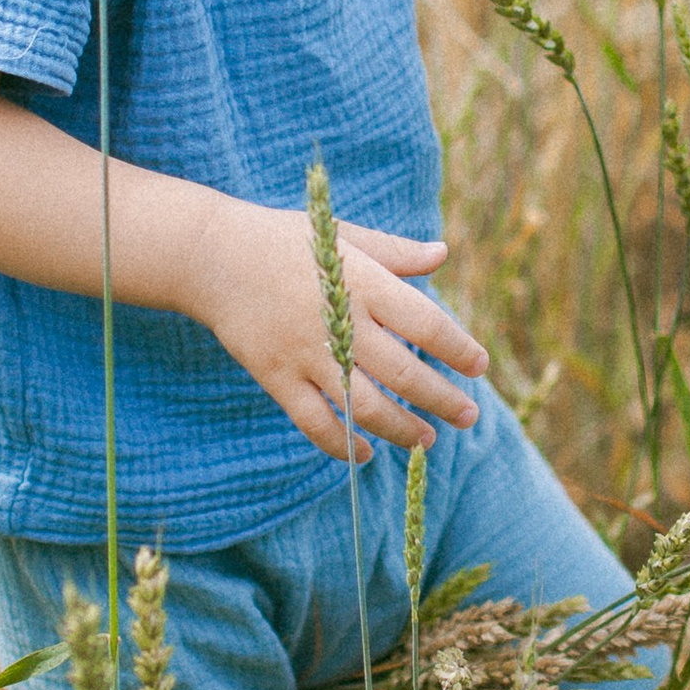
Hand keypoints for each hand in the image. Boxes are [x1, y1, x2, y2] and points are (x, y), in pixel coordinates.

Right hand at [183, 200, 486, 464]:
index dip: (458, 350)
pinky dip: (342, 445)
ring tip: (428, 441)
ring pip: (365, 406)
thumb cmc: (286, 240)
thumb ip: (395, 253)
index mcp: (364, 283)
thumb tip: (442, 254)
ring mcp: (306, 354)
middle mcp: (339, 322)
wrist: (211, 255)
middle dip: (442, 400)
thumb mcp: (343, 235)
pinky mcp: (277, 377)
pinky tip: (366, 454)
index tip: (478, 366)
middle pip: (404, 374)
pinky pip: (315, 422)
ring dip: (402, 429)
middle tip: (468, 416)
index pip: (426, 324)